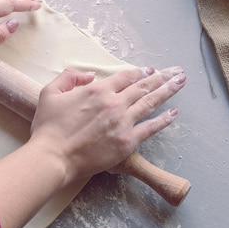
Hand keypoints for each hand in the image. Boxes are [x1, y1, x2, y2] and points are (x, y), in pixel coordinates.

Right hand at [29, 66, 185, 184]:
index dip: (138, 72)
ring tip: (180, 82)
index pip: (124, 77)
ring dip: (167, 91)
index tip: (149, 71)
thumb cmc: (48, 128)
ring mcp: (123, 122)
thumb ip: (69, 77)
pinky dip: (164, 120)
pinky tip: (174, 113)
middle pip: (142, 86)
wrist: (53, 157)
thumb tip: (90, 75)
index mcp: (97, 91)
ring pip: (150, 103)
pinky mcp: (127, 142)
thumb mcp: (50, 93)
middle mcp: (114, 103)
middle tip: (175, 72)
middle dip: (161, 77)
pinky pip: (150, 128)